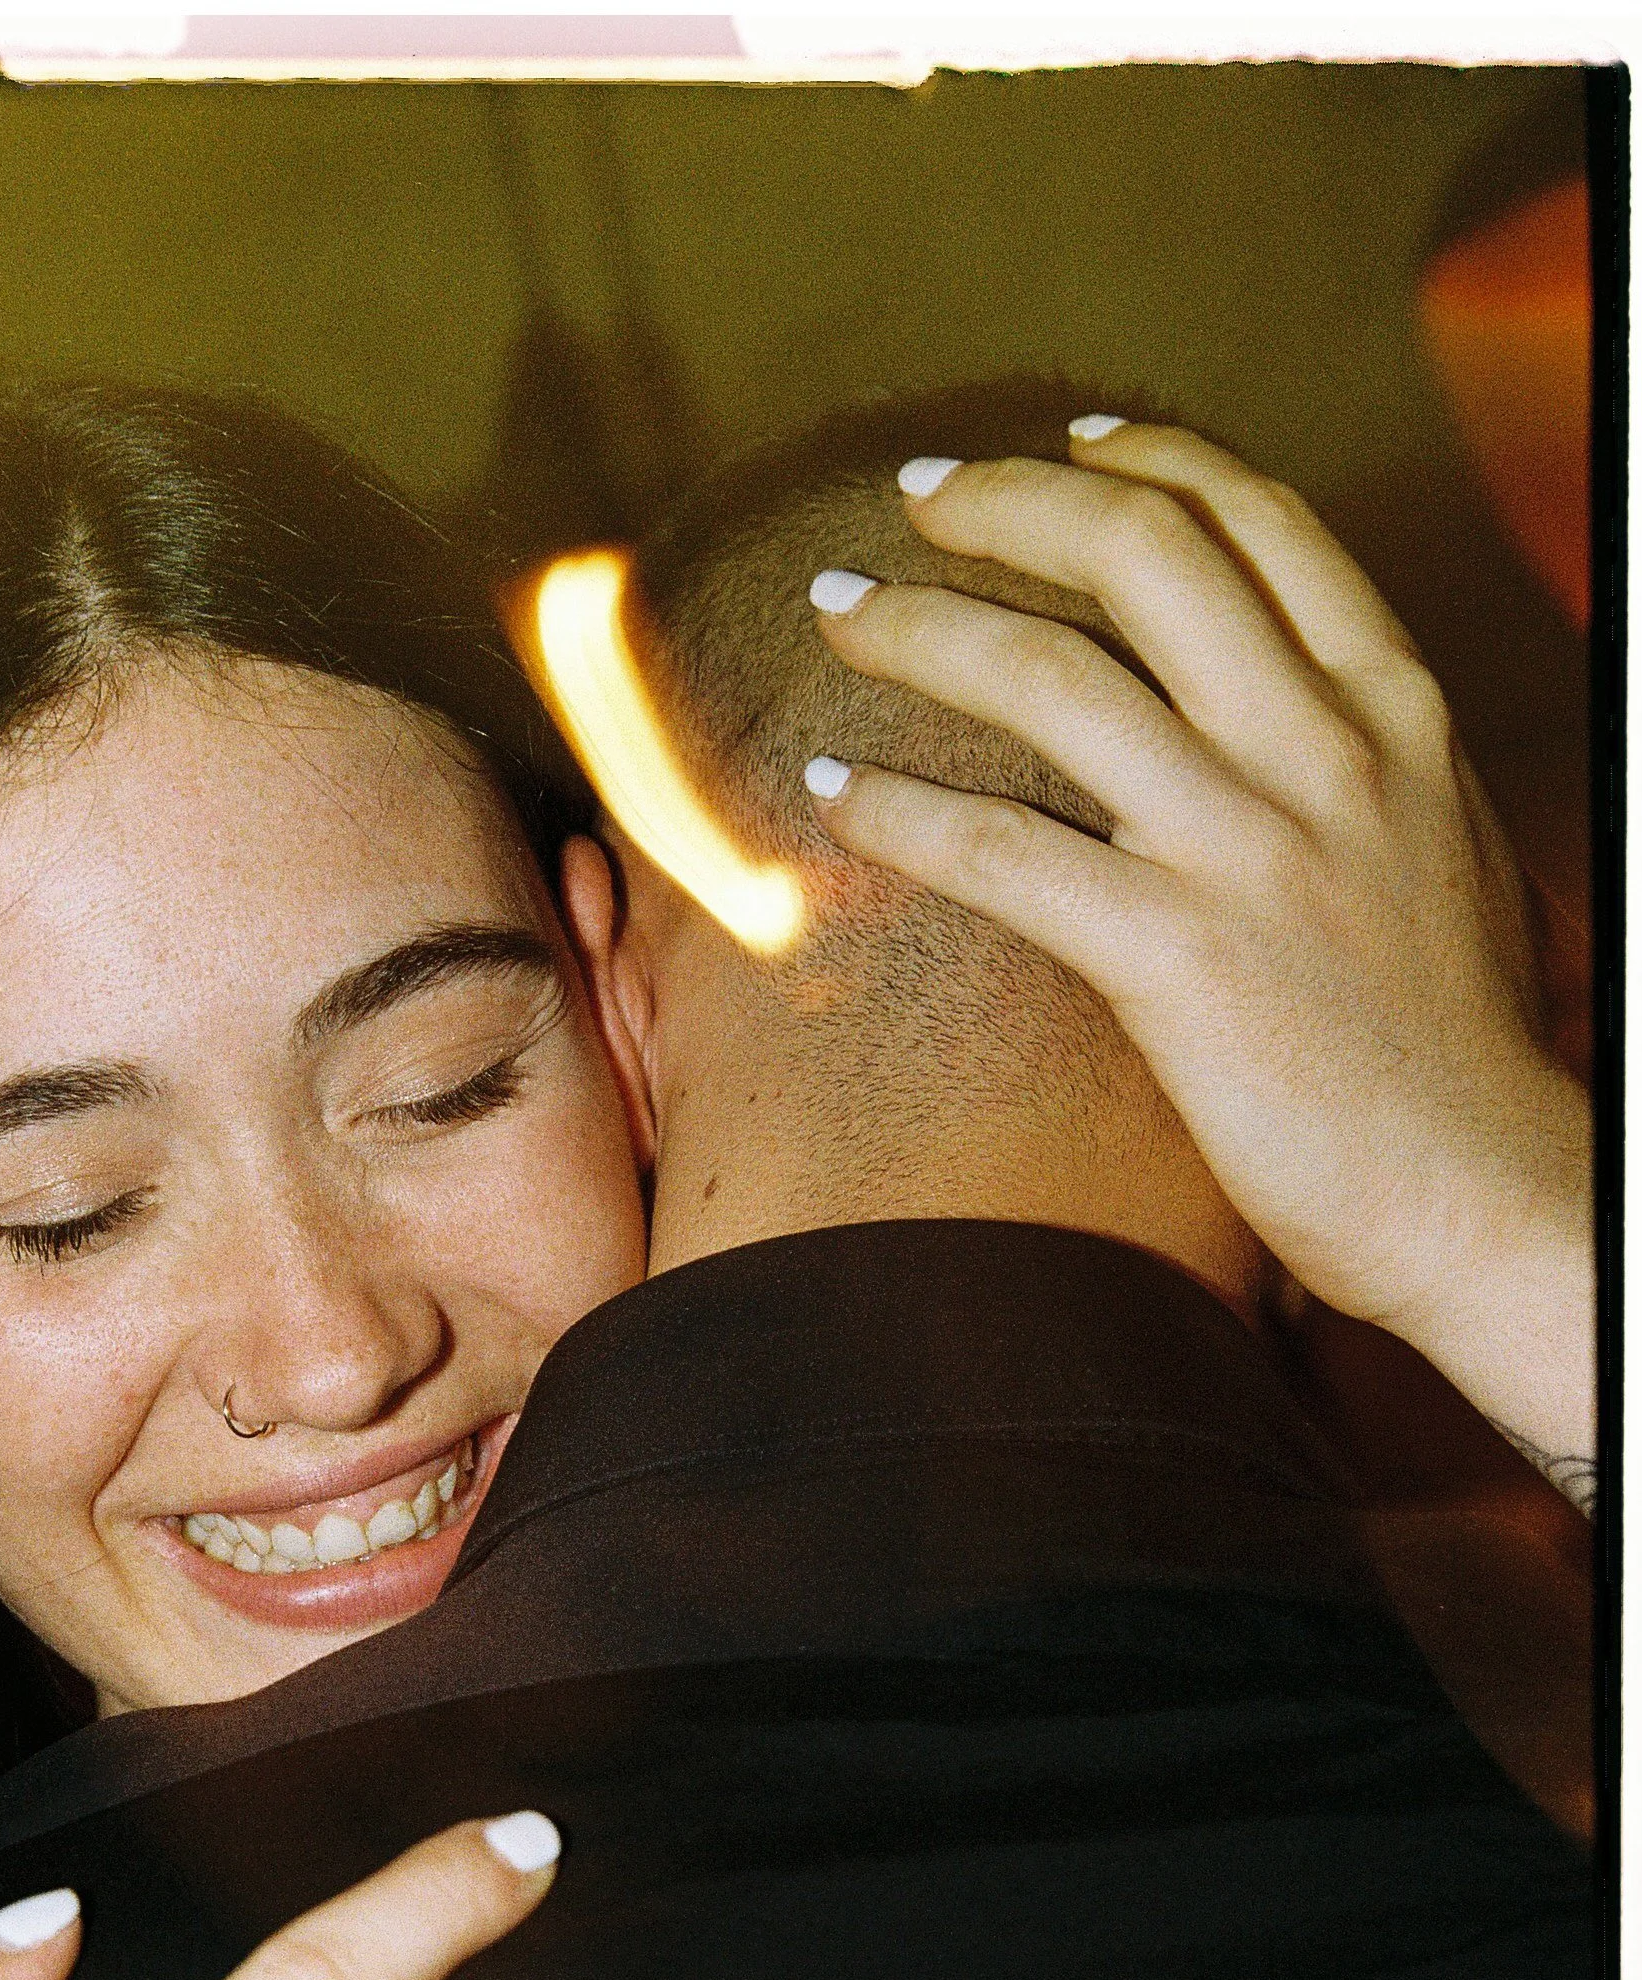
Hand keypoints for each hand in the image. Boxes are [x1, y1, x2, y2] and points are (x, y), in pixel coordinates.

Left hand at [804, 419, 1594, 1503]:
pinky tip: (831, 790)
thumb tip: (1277, 734)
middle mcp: (1328, 751)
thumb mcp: (1441, 861)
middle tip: (910, 502)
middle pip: (1146, 552)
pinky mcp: (1178, 957)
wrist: (1485, 1197)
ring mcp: (1252, 848)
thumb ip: (1360, 776)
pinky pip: (1002, 851)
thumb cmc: (1452, 1060)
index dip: (1148, 458)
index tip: (1060, 444)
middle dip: (1009, 503)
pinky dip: (897, 809)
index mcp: (1397, 715)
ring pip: (1053, 677)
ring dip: (921, 628)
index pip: (1263, 524)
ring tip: (839, 618)